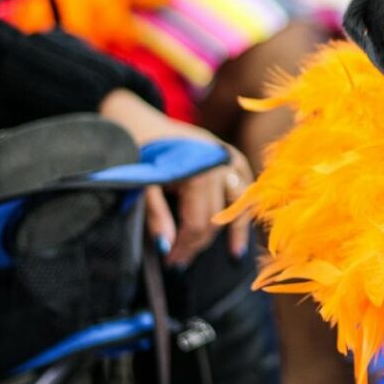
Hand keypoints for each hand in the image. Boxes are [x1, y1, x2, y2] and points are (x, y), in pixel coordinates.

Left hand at [144, 143, 252, 266]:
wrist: (140, 120)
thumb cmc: (139, 151)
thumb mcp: (142, 184)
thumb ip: (156, 216)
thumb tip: (167, 248)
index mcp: (200, 173)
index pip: (198, 224)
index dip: (185, 247)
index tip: (171, 263)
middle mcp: (222, 166)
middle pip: (218, 218)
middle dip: (199, 243)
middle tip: (181, 261)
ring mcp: (231, 159)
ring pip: (240, 204)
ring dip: (235, 230)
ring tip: (234, 253)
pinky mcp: (233, 155)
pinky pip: (244, 187)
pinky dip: (242, 206)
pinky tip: (239, 222)